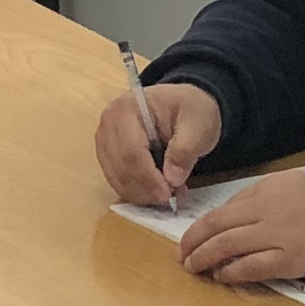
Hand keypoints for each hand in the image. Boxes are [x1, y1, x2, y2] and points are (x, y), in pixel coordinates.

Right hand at [93, 81, 221, 205]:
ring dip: (141, 193)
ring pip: (116, 178)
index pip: (131, 150)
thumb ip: (185, 151)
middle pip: (120, 167)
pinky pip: (117, 180)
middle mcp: (109, 123)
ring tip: (168, 195)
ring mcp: (105, 139)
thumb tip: (172, 179)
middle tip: (171, 199)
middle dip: (146, 189)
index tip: (169, 195)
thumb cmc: (191, 111)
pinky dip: (136, 191)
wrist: (185, 107)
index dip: (148, 178)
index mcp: (128, 108)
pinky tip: (156, 191)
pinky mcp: (108, 154)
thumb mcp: (198, 126)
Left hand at [178, 166, 304, 286]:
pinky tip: (222, 277)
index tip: (197, 234)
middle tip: (182, 253)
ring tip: (193, 267)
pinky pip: (251, 267)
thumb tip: (248, 215)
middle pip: (218, 224)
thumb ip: (275, 196)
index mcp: (273, 186)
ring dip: (204, 258)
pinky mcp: (292, 260)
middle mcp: (270, 207)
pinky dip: (231, 273)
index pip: (228, 205)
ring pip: (227, 246)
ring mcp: (279, 234)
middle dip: (194, 240)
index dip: (207, 223)